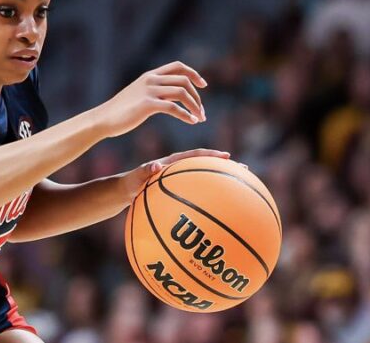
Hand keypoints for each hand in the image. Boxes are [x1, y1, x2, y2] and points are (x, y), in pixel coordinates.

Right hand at [92, 61, 206, 137]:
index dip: (194, 73)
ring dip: (195, 106)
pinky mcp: (147, 105)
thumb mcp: (140, 94)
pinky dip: (186, 115)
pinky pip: (173, 108)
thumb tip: (172, 96)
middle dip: (197, 96)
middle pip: (184, 80)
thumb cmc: (121, 111)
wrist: (104, 119)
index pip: (178, 66)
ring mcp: (148, 91)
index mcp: (150, 75)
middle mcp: (150, 80)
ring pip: (181, 92)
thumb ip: (156, 91)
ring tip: (200, 118)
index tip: (203, 85)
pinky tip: (191, 121)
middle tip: (202, 111)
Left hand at [119, 149, 237, 202]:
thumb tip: (155, 165)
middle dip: (225, 168)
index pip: (194, 155)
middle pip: (206, 167)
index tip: (227, 157)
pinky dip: (209, 200)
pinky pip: (197, 195)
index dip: (210, 155)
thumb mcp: (135, 176)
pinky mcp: (178, 193)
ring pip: (205, 181)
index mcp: (171, 162)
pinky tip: (220, 213)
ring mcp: (180, 182)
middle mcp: (179, 170)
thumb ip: (144, 170)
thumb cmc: (129, 184)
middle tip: (245, 171)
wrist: (124, 193)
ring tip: (242, 189)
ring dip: (221, 183)